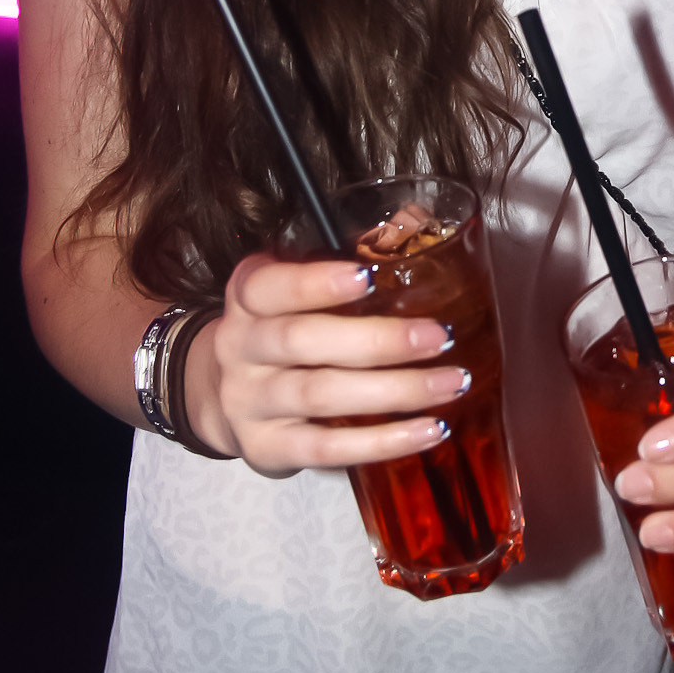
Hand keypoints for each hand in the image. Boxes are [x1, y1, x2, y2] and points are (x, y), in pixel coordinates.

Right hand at [185, 252, 469, 476]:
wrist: (222, 392)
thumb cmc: (283, 325)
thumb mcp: (296, 287)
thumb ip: (349, 259)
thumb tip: (416, 223)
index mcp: (248, 295)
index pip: (271, 286)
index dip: (317, 282)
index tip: (371, 275)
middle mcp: (240, 347)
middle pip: (302, 341)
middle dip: (379, 340)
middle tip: (441, 337)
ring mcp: (249, 402)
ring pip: (320, 396)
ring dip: (394, 391)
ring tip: (451, 381)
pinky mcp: (268, 448)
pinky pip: (326, 449)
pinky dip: (382, 442)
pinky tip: (429, 430)